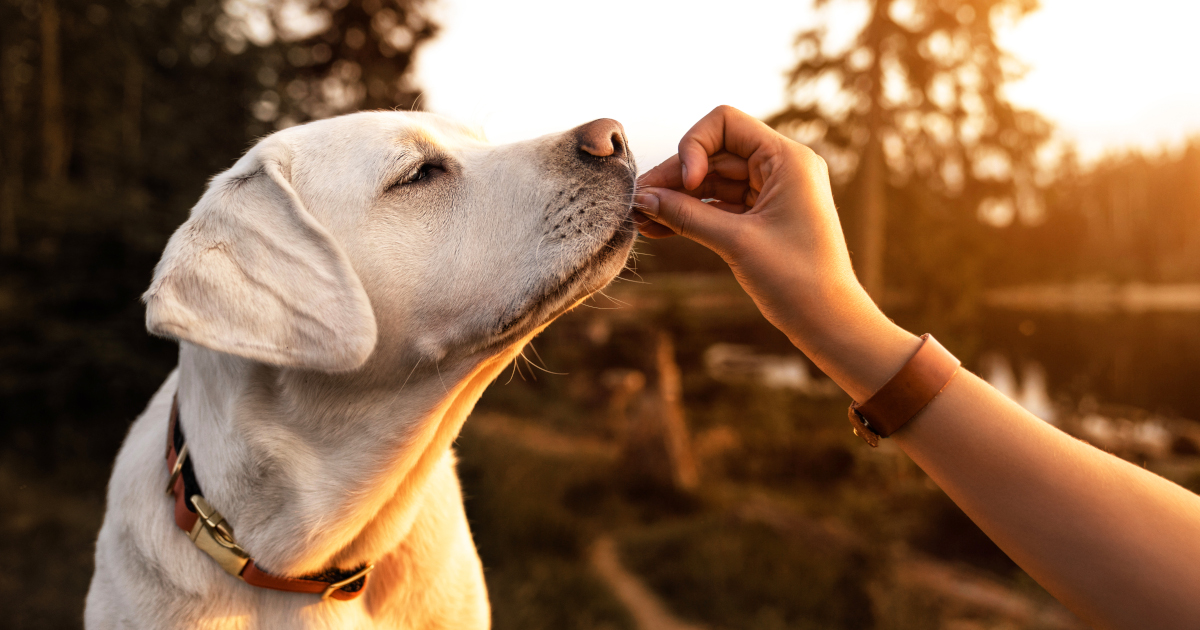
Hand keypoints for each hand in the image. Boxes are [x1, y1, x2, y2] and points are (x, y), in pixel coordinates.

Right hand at [635, 105, 915, 398]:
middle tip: (637, 202)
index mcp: (787, 158)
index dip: (695, 146)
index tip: (687, 184)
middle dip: (676, 177)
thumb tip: (642, 198)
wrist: (828, 322)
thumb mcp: (735, 242)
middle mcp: (781, 167)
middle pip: (714, 154)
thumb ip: (686, 215)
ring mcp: (771, 192)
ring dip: (678, 198)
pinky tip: (659, 228)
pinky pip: (720, 205)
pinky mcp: (763, 217)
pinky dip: (692, 214)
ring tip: (641, 219)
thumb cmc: (796, 279)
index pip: (725, 123)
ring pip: (713, 181)